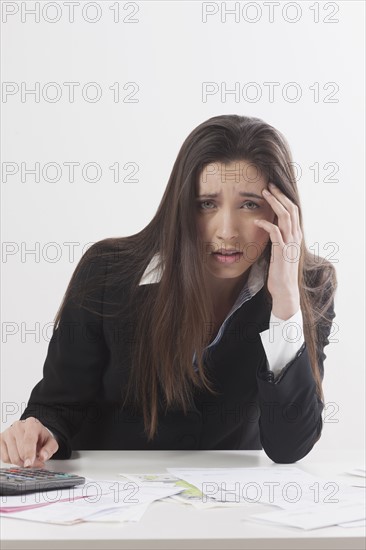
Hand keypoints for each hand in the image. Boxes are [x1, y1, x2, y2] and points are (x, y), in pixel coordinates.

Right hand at [0, 417, 58, 467]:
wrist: (32, 431)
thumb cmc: (40, 437)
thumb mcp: (50, 442)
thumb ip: (49, 449)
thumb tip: (43, 456)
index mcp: (31, 423)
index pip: (28, 440)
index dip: (29, 453)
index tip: (29, 463)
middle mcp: (18, 426)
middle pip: (20, 452)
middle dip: (29, 461)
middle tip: (36, 462)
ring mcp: (7, 432)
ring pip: (12, 457)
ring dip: (21, 463)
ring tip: (28, 458)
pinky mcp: (0, 439)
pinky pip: (5, 458)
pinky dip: (13, 461)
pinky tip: (19, 455)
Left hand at [254, 182, 301, 319]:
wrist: (285, 290)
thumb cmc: (280, 271)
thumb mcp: (280, 250)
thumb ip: (278, 238)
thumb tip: (269, 227)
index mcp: (295, 235)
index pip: (293, 211)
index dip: (284, 198)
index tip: (273, 189)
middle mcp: (295, 237)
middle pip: (290, 209)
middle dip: (280, 195)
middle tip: (269, 185)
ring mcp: (290, 244)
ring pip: (285, 217)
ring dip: (274, 204)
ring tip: (264, 194)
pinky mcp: (282, 252)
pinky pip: (275, 233)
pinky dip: (266, 224)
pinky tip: (257, 221)